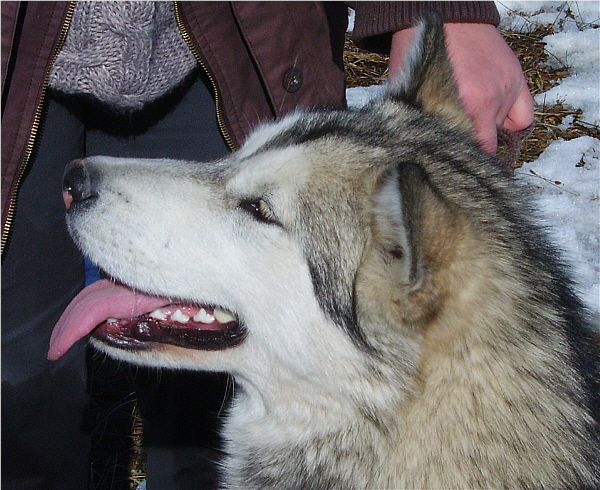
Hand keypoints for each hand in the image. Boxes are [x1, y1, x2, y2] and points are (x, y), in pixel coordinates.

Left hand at [389, 23, 533, 153]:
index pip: (470, 152)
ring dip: (487, 132)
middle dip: (472, 150)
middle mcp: (488, 102)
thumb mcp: (413, 92)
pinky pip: (524, 117)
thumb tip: (423, 149)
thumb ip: (424, 122)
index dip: (459, 161)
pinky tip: (499, 125)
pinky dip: (513, 125)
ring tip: (470, 123)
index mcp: (462, 108)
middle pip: (485, 145)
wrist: (449, 17)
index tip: (450, 164)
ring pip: (501, 131)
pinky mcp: (517, 81)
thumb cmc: (423, 53)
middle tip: (459, 148)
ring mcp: (505, 91)